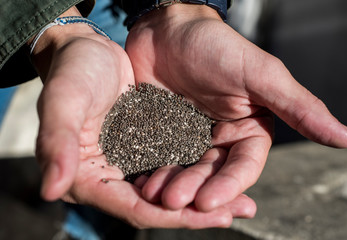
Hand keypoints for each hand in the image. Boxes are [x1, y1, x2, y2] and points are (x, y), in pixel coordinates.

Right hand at [31, 7, 250, 228]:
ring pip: (172, 187)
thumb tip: (52, 190)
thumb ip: (57, 142)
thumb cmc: (72, 70)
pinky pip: (177, 163)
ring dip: (205, 193)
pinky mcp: (147, 144)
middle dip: (198, 211)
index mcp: (87, 175)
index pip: (135, 208)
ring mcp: (131, 161)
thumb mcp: (63, 100)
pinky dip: (198, 170)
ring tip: (240, 199)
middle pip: (158, 205)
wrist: (89, 49)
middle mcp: (111, 175)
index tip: (212, 215)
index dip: (173, 217)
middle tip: (237, 210)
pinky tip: (223, 172)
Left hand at [125, 4, 346, 212]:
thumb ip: (299, 107)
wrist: (167, 30)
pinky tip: (141, 181)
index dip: (228, 186)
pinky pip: (159, 158)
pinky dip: (152, 171)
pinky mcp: (163, 134)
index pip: (243, 167)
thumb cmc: (215, 45)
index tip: (209, 200)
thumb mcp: (260, 74)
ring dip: (171, 185)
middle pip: (211, 175)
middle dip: (194, 190)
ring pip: (184, 171)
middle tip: (173, 201)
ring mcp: (190, 138)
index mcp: (248, 129)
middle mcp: (221, 138)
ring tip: (154, 193)